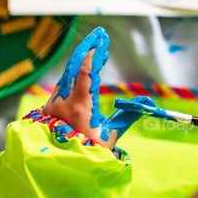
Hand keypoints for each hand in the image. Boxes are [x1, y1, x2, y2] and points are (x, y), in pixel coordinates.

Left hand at [42, 27, 144, 148]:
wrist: (60, 162)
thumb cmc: (89, 150)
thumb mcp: (111, 134)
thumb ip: (128, 115)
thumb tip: (147, 102)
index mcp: (79, 107)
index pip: (85, 73)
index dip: (95, 55)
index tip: (103, 43)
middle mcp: (63, 100)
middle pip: (74, 65)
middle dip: (88, 47)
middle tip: (100, 34)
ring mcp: (54, 101)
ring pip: (67, 72)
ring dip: (83, 59)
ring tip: (100, 51)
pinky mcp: (49, 104)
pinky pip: (63, 81)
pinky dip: (75, 71)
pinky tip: (86, 67)